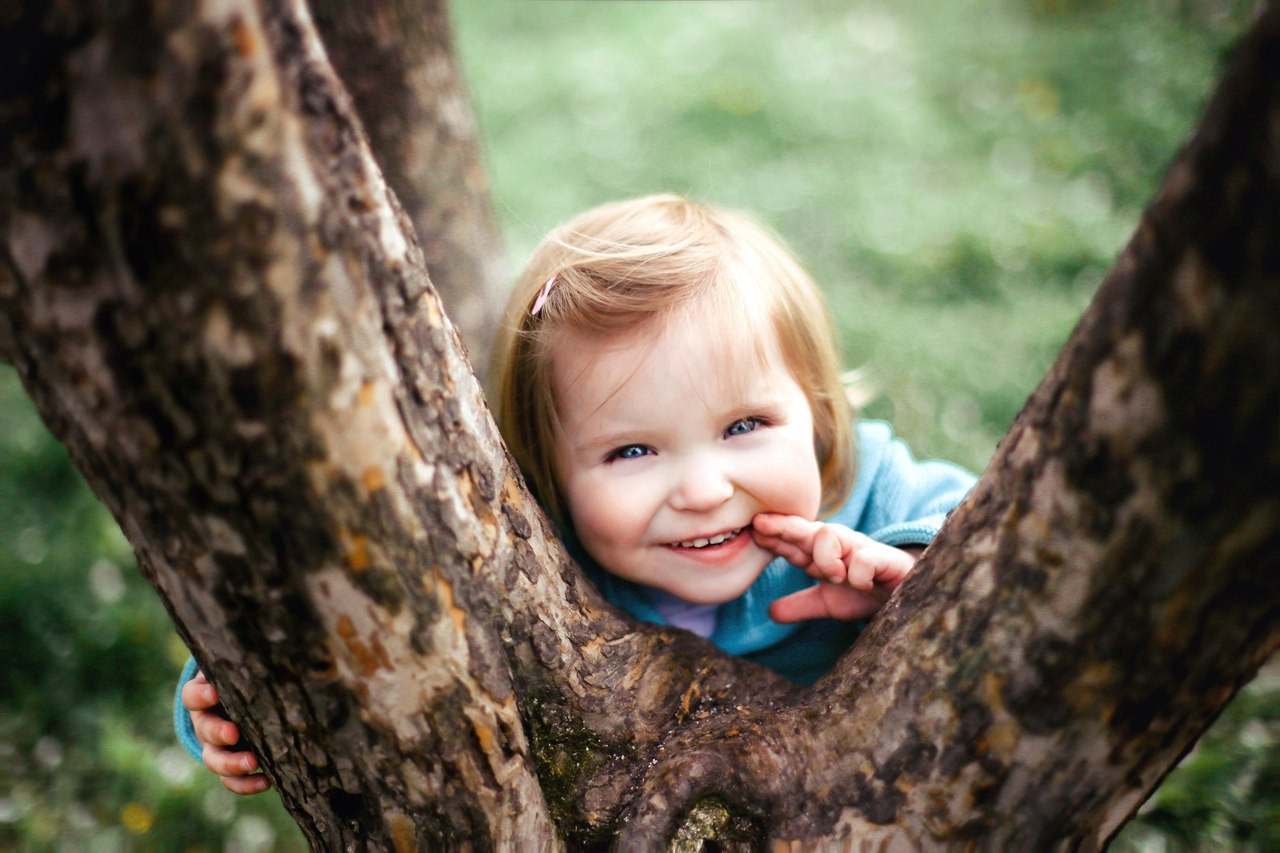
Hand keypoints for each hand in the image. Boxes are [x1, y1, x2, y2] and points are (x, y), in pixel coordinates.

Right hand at [181, 670, 269, 794]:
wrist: (249, 695)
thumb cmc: (247, 675)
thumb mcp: (244, 665)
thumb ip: (251, 660)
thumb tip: (276, 648)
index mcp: (204, 695)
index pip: (192, 696)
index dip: (200, 696)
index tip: (214, 693)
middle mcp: (205, 722)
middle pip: (203, 730)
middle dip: (217, 733)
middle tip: (234, 733)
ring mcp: (215, 746)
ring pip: (213, 760)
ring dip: (231, 764)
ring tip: (252, 763)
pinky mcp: (230, 763)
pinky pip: (232, 780)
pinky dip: (246, 783)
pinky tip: (266, 781)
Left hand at [751, 513, 919, 622]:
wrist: (909, 596)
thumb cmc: (866, 593)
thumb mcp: (829, 603)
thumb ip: (801, 605)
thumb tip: (770, 612)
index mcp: (824, 554)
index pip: (794, 541)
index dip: (773, 536)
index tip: (752, 531)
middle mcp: (840, 546)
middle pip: (808, 530)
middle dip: (783, 526)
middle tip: (760, 525)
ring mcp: (863, 550)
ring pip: (833, 535)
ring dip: (824, 556)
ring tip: (832, 576)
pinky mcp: (887, 560)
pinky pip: (866, 558)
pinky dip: (859, 572)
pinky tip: (860, 584)